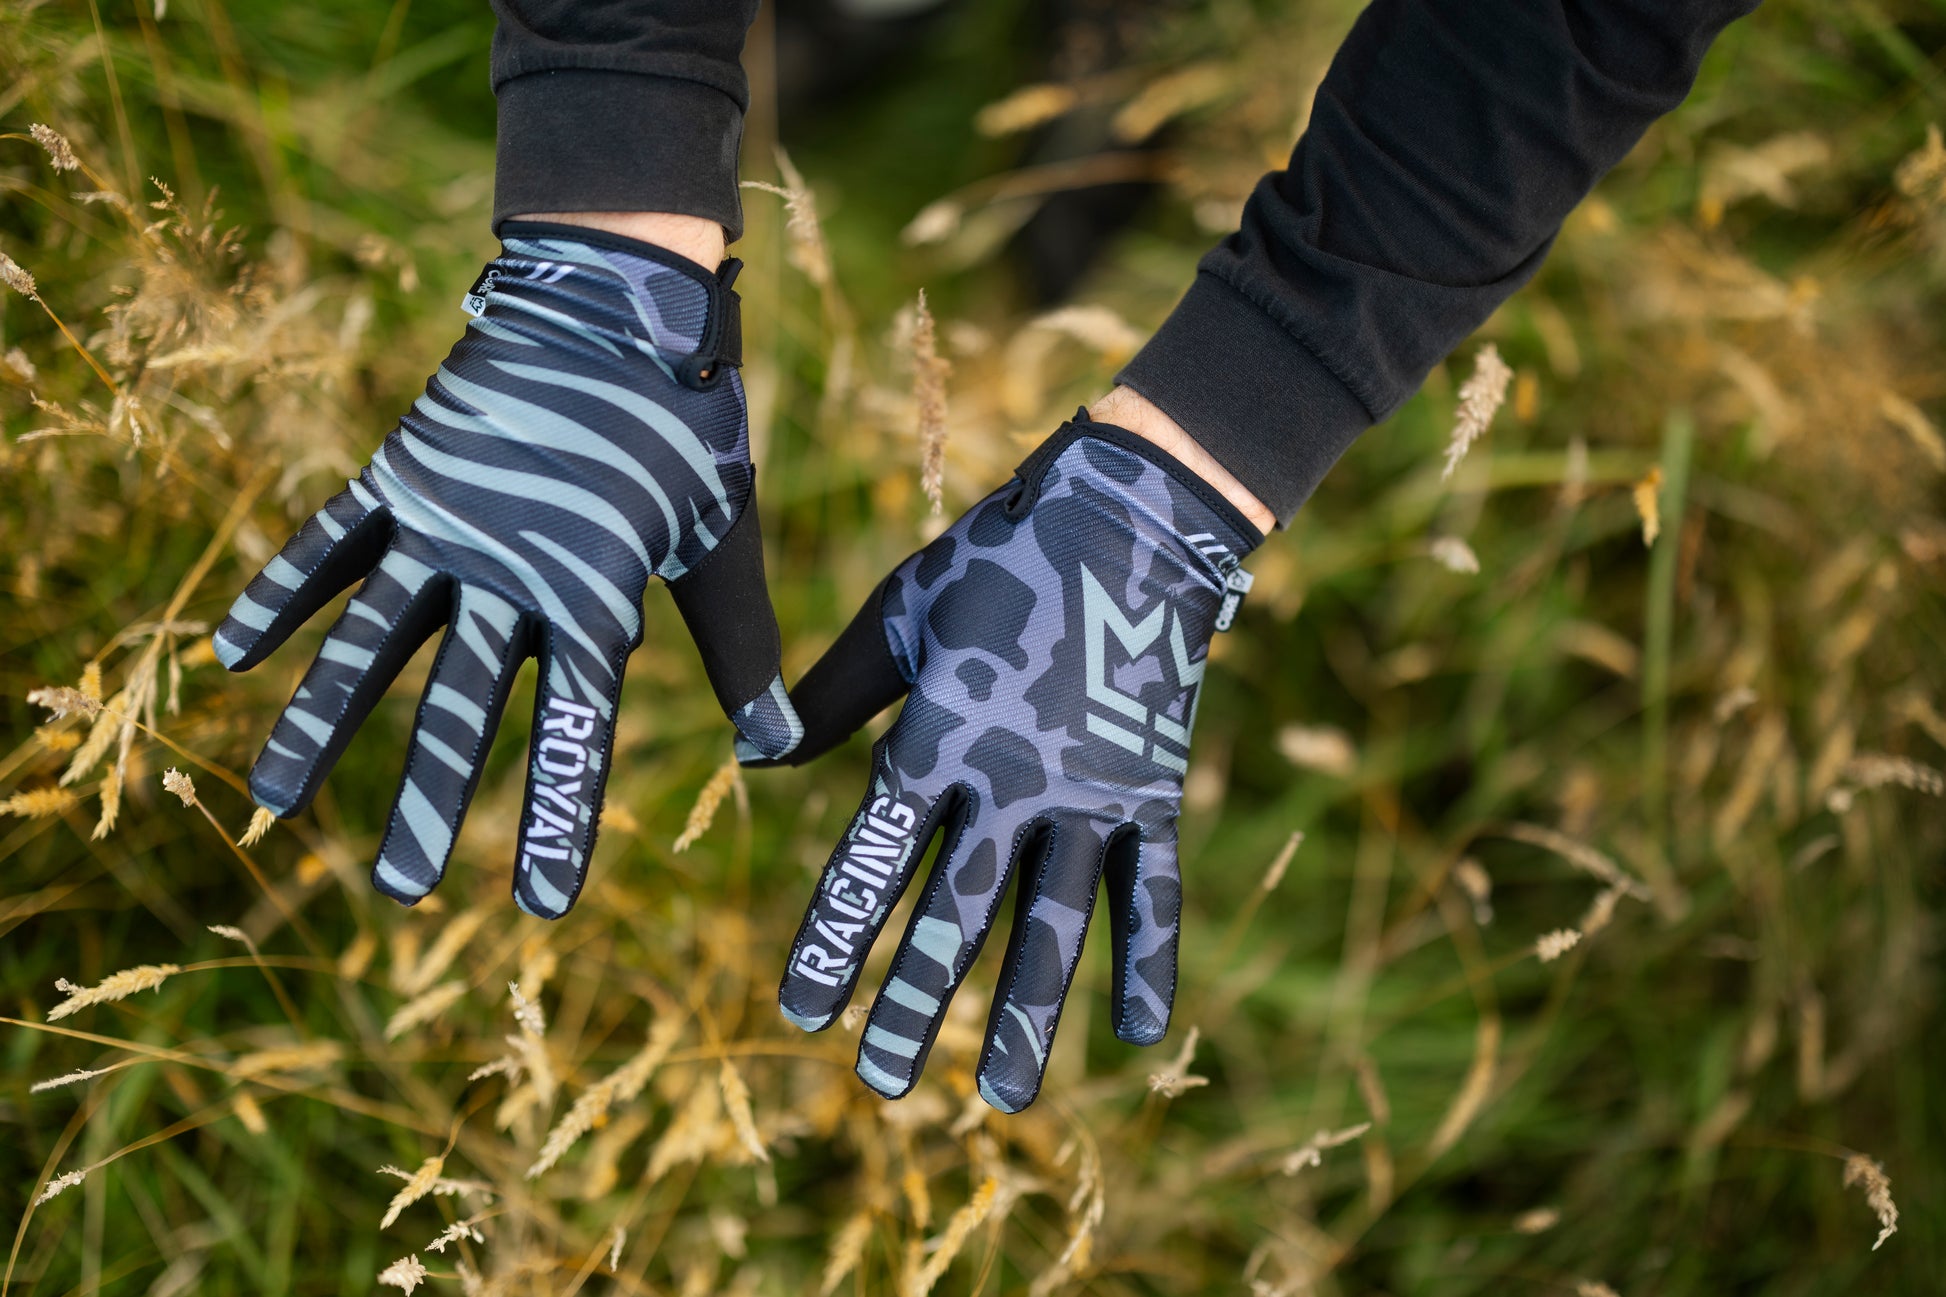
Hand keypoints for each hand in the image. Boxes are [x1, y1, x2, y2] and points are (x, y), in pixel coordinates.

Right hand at [214, 221, 801, 917]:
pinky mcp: (404, 471)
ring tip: (271, 804)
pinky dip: (281, 594)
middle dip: (429, 799)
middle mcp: (510, 568)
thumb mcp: (721, 537)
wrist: (619, 291)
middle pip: (459, 704)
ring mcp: (446, 519)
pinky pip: (329, 543)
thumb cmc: (685, 422)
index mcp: (596, 591)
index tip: (540, 904)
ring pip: (371, 637)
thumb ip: (737, 646)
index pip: (573, 726)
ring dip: (321, 719)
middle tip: (400, 890)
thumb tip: (777, 747)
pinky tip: (235, 657)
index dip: (556, 815)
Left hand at [760, 410, 1261, 1111]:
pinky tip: (1139, 1035)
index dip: (837, 937)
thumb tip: (753, 758)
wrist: (1133, 516)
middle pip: (960, 911)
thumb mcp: (901, 616)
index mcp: (942, 732)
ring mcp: (1095, 790)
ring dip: (1030, 1014)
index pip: (875, 857)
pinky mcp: (1154, 790)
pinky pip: (1153, 891)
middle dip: (918, 1002)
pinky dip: (1148, 960)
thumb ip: (831, 697)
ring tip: (1006, 1100)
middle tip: (881, 1086)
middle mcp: (1017, 777)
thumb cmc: (995, 559)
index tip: (804, 1014)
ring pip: (1057, 923)